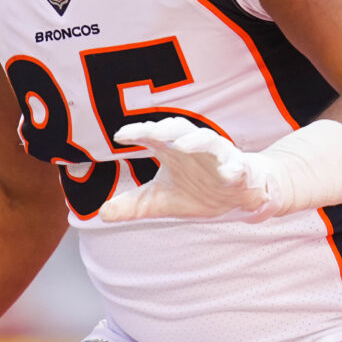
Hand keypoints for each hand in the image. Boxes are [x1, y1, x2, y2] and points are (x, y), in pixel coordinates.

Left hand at [98, 118, 273, 222]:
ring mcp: (219, 156)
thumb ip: (133, 205)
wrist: (236, 196)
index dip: (137, 132)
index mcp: (172, 150)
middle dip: (167, 128)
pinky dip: (234, 167)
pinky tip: (228, 173)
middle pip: (180, 129)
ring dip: (196, 141)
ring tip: (181, 146)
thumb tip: (101, 213)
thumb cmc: (196, 190)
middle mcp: (194, 147)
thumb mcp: (160, 201)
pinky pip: (239, 166)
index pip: (152, 135)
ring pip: (209, 140)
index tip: (119, 136)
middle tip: (153, 130)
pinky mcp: (240, 170)